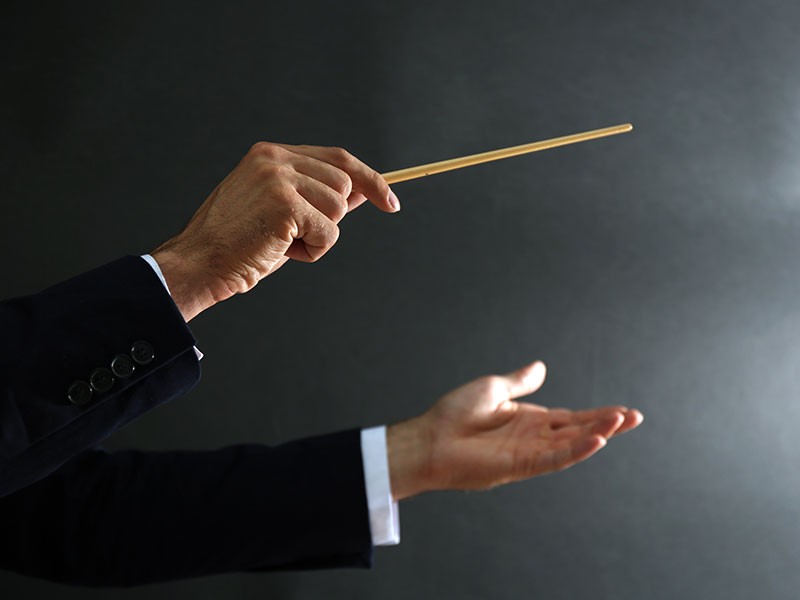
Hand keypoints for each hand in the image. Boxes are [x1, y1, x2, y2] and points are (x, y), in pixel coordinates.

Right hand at [152, 142, 399, 320]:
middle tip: (291, 236)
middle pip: (344, 185)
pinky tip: (280, 251)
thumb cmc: (239, 245)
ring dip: (319, 237)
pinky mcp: (284, 205)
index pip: (338, 159)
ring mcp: (279, 179)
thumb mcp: (283, 213)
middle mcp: (275, 159)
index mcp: (271, 154)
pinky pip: (328, 233)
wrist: (199, 264)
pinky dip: (312, 251)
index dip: (369, 180)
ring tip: (281, 243)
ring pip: (339, 209)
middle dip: (330, 219)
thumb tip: (364, 192)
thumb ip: (319, 198)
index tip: (391, 201)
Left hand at [387, 361, 642, 499]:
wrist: (430, 438)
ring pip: (572, 444)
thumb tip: (541, 366)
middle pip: (578, 430)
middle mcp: (533, 437)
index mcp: (528, 420)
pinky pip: (554, 459)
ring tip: (622, 422)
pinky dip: (576, 451)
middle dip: (606, 424)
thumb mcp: (492, 389)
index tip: (623, 411)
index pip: (571, 417)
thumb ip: (520, 382)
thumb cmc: (454, 414)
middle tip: (635, 417)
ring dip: (598, 434)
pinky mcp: (521, 465)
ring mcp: (529, 453)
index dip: (596, 414)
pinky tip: (596, 440)